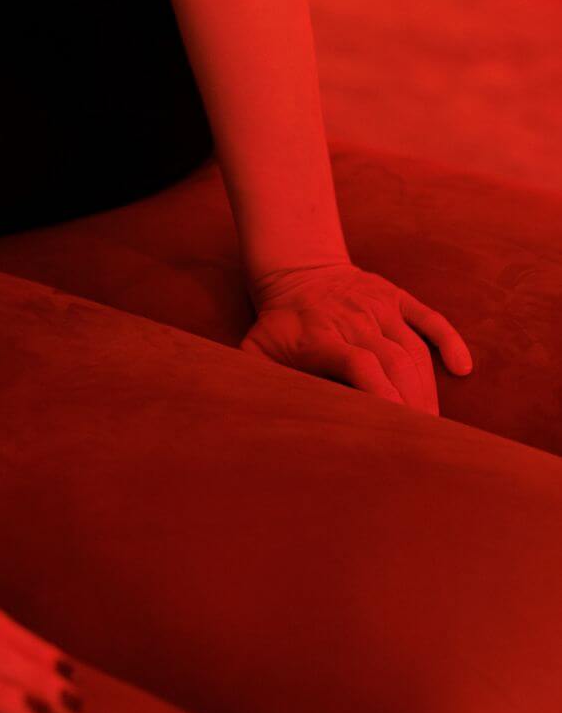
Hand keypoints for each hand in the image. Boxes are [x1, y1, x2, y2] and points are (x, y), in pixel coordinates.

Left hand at [243, 262, 471, 411]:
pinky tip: (462, 368)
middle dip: (411, 405)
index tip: (393, 427)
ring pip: (413, 349)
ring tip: (433, 426)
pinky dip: (448, 341)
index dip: (379, 394)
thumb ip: (255, 380)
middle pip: (393, 362)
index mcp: (320, 335)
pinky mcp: (396, 296)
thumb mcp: (256, 350)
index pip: (358, 364)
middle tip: (421, 443)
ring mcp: (378, 304)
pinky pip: (429, 317)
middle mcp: (353, 317)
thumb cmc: (279, 325)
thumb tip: (250, 415)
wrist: (298, 269)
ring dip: (427, 389)